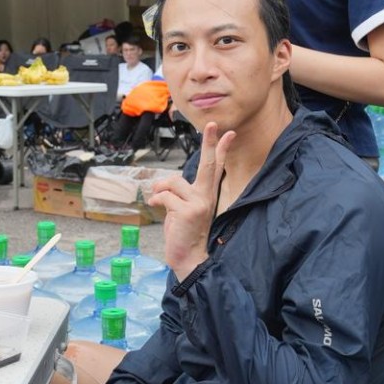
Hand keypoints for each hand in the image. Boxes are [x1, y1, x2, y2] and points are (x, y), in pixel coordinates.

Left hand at [148, 121, 234, 278]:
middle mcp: (206, 197)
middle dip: (209, 143)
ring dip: (160, 189)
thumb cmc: (184, 234)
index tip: (228, 133)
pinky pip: (164, 196)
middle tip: (212, 124)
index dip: (220, 149)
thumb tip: (161, 184)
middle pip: (209, 164)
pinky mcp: (187, 211)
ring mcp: (199, 204)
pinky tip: (155, 207)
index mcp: (206, 195)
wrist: (188, 259)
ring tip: (157, 199)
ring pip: (173, 182)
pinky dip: (156, 200)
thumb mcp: (181, 210)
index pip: (216, 168)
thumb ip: (177, 193)